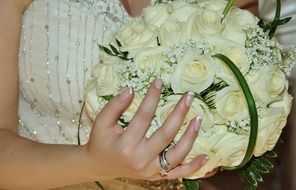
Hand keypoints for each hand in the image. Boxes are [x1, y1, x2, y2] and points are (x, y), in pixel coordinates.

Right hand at [84, 78, 207, 180]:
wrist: (99, 166)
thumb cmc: (101, 142)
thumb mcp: (101, 122)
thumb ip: (114, 106)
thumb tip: (131, 89)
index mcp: (126, 145)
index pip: (144, 116)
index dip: (152, 96)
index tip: (159, 81)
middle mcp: (141, 159)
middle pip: (166, 134)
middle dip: (179, 112)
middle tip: (189, 96)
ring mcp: (151, 170)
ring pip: (177, 154)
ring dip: (191, 136)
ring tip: (198, 118)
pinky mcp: (157, 176)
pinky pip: (179, 173)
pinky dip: (194, 166)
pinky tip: (205, 156)